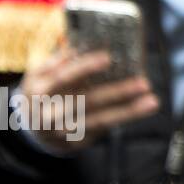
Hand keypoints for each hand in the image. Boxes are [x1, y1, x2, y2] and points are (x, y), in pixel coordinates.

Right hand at [19, 47, 157, 151]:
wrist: (31, 129)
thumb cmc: (45, 91)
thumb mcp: (41, 74)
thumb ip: (60, 60)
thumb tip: (85, 41)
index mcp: (38, 91)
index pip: (63, 77)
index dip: (84, 67)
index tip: (108, 57)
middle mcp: (50, 114)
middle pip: (87, 102)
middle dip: (117, 93)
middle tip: (143, 82)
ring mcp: (64, 131)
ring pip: (100, 120)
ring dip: (129, 111)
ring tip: (152, 101)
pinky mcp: (77, 142)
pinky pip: (104, 129)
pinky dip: (124, 118)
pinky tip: (142, 108)